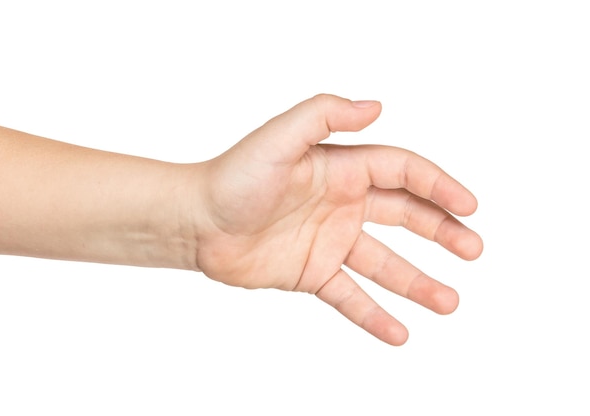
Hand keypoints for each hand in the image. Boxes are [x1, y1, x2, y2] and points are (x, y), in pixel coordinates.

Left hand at [193, 94, 482, 344]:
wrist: (196, 223)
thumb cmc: (233, 177)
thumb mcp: (279, 137)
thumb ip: (325, 117)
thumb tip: (376, 105)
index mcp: (342, 169)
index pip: (403, 173)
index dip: (439, 186)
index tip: (470, 206)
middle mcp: (342, 204)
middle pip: (406, 216)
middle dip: (442, 231)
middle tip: (473, 249)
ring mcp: (330, 241)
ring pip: (384, 264)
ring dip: (418, 282)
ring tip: (449, 302)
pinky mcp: (312, 273)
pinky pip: (350, 297)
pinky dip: (374, 315)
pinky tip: (400, 333)